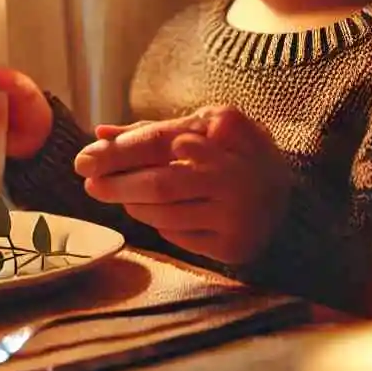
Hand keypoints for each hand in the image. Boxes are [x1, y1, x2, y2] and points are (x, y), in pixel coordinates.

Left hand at [74, 107, 292, 264]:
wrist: (288, 191)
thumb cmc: (229, 150)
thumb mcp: (199, 125)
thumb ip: (150, 131)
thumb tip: (100, 134)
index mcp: (224, 128)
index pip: (157, 142)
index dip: (116, 153)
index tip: (83, 160)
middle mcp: (234, 171)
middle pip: (159, 183)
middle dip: (117, 185)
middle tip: (89, 184)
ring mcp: (237, 212)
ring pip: (164, 213)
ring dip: (133, 205)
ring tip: (121, 195)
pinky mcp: (235, 245)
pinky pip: (179, 236)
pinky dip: (158, 223)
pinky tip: (153, 212)